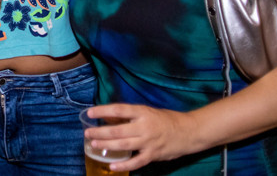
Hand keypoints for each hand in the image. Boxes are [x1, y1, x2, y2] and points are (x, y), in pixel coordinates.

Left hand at [84, 104, 200, 171]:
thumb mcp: (148, 112)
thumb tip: (109, 118)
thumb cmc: (166, 119)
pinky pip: (136, 162)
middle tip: (87, 133)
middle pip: (117, 130)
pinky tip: (112, 166)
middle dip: (100, 132)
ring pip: (123, 145)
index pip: (118, 110)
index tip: (89, 112)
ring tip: (93, 144)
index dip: (103, 111)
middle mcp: (144, 127)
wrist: (189, 132)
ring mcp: (148, 142)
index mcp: (142, 112)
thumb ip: (131, 116)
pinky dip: (123, 165)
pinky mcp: (153, 155)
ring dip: (106, 145)